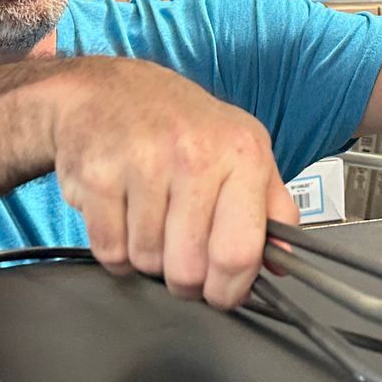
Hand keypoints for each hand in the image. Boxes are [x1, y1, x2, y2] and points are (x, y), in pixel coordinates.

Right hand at [48, 57, 296, 308]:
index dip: (229, 289)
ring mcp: (143, 164)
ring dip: (147, 257)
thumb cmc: (180, 122)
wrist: (107, 87)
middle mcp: (195, 155)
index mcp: (241, 153)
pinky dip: (115, 250)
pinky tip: (125, 219)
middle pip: (189, 269)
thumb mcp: (242, 147)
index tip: (223, 293)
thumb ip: (272, 206)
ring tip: (151, 221)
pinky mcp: (98, 176)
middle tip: (182, 257)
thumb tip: (283, 262)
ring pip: (147, 262)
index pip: (240, 251)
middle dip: (185, 280)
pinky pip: (109, 251)